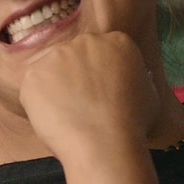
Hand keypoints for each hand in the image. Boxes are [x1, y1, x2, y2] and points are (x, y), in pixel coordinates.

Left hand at [11, 31, 160, 165]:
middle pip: (75, 56)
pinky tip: (54, 118)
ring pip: (52, 70)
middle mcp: (85, 41)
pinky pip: (33, 87)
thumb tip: (129, 76)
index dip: (98, 73)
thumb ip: (137, 77)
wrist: (104, 143)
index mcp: (116, 41)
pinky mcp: (34, 73)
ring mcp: (57, 55)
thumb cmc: (132, 124)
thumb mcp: (149, 94)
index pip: (102, 51)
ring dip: (56, 89)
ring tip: (68, 114)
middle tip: (81, 104)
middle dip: (75, 77)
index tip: (99, 92)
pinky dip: (39, 103)